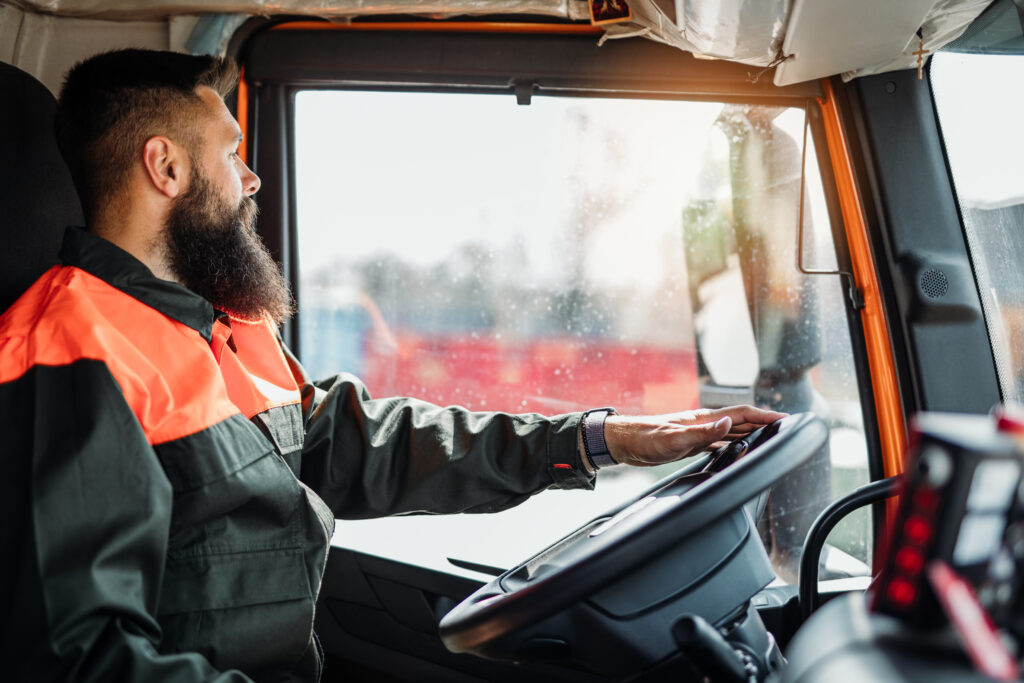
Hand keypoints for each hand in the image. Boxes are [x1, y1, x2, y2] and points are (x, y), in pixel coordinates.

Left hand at [602, 405, 786, 467]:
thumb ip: (702, 433)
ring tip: (771, 437)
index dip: (765, 415)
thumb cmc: (644, 439)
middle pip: (742, 420)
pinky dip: (735, 444)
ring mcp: (699, 432)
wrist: (623, 442)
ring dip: (753, 432)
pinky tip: (739, 450)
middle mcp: (705, 423)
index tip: (787, 418)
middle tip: (788, 427)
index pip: (742, 413)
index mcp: (704, 419)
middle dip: (765, 422)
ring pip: (733, 431)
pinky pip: (721, 442)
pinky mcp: (692, 443)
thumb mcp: (673, 439)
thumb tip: (729, 423)